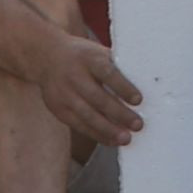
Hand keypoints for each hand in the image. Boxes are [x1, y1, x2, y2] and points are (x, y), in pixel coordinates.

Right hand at [31, 31, 143, 146]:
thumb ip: (116, 66)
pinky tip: (111, 140)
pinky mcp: (58, 108)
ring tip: (126, 139)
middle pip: (98, 98)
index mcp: (88, 58)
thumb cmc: (82, 56)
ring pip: (87, 116)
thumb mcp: (96, 52)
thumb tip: (146, 82)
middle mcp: (73, 75)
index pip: (107, 73)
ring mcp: (63, 94)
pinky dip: (96, 134)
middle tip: (138, 125)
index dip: (123, 87)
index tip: (139, 100)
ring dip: (108, 130)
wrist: (46, 57)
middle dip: (119, 114)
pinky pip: (79, 125)